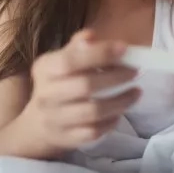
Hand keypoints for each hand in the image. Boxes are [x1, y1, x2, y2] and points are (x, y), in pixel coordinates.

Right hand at [25, 29, 139, 154]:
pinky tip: (120, 112)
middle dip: (115, 77)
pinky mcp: (66, 139)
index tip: (124, 48)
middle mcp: (46, 95)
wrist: (37, 125)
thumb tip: (91, 35)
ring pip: (93, 112)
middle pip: (85, 86)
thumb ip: (77, 47)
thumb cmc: (57, 84)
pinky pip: (94, 132)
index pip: (71, 61)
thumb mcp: (60, 61)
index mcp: (45, 69)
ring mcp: (55, 119)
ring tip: (136, 92)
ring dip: (120, 101)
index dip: (99, 54)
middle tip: (135, 72)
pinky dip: (111, 122)